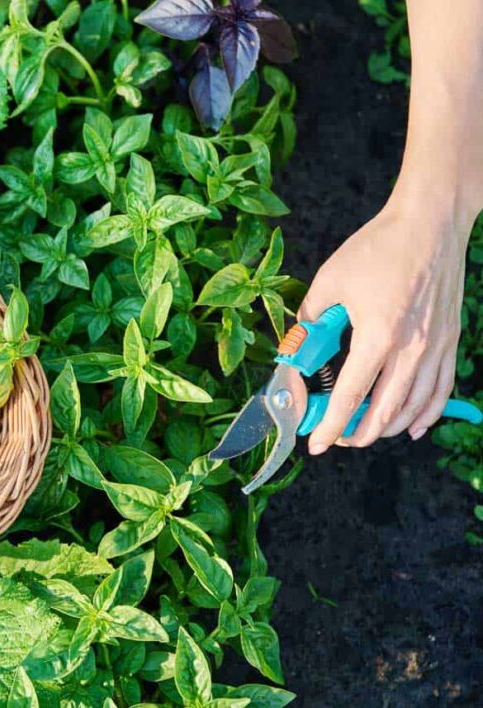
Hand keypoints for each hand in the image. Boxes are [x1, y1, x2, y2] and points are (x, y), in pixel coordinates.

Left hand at [299, 193, 469, 454]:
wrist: (430, 223)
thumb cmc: (378, 248)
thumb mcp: (329, 281)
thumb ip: (310, 319)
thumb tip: (296, 349)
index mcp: (379, 334)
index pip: (352, 395)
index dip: (331, 425)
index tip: (316, 445)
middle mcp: (412, 348)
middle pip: (385, 411)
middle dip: (358, 434)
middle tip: (337, 440)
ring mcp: (436, 346)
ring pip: (415, 407)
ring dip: (388, 428)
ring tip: (365, 433)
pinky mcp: (449, 340)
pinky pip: (441, 390)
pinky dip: (426, 413)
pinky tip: (412, 425)